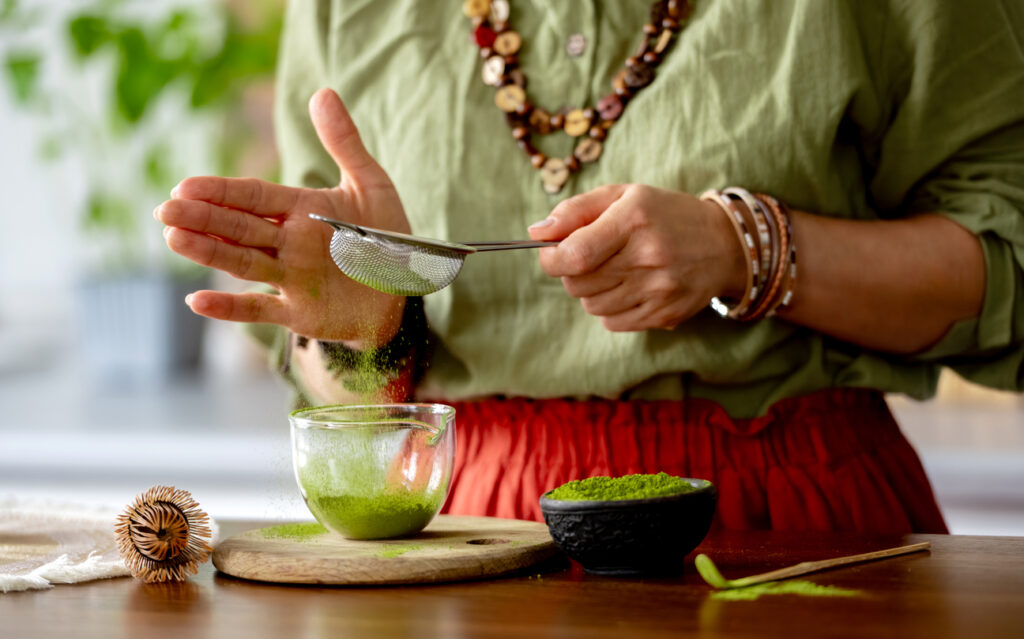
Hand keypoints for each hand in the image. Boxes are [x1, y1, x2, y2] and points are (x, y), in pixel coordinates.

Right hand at [156, 88, 407, 345]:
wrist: (407, 288)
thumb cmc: (387, 237)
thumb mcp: (371, 185)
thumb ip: (344, 142)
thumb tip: (322, 92)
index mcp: (300, 209)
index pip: (253, 196)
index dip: (221, 191)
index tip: (186, 185)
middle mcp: (289, 243)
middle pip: (239, 227)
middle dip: (203, 218)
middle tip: (166, 209)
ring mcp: (290, 279)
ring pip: (242, 262)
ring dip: (209, 252)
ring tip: (174, 238)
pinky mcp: (298, 313)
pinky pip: (259, 310)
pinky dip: (230, 308)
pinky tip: (197, 302)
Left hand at [527, 184, 744, 330]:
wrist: (723, 245)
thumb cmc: (663, 215)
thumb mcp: (623, 196)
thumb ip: (575, 210)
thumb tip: (535, 233)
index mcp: (634, 219)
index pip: (574, 254)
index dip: (551, 259)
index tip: (552, 253)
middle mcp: (648, 256)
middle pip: (577, 283)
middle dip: (572, 271)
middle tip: (591, 257)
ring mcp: (658, 289)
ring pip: (591, 305)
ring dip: (592, 290)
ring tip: (616, 270)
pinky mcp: (664, 314)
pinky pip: (611, 322)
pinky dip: (610, 307)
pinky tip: (630, 287)